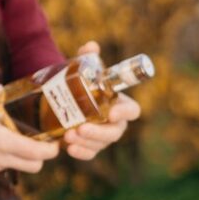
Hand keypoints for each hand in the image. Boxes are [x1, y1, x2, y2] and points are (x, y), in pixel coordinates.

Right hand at [0, 78, 58, 176]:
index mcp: (3, 143)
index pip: (40, 154)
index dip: (53, 148)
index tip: (56, 138)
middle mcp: (1, 160)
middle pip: (35, 166)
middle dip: (42, 155)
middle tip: (39, 138)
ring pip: (18, 167)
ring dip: (23, 156)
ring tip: (16, 137)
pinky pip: (1, 166)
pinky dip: (5, 157)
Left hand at [63, 40, 141, 160]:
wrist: (66, 98)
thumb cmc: (82, 83)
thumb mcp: (82, 69)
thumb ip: (87, 58)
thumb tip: (90, 46)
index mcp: (120, 104)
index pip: (132, 111)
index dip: (125, 113)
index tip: (111, 113)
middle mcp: (115, 122)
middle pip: (115, 132)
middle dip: (99, 132)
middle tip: (81, 128)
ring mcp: (103, 136)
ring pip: (100, 144)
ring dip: (86, 142)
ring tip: (68, 136)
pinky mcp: (90, 146)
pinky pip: (89, 153)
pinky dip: (80, 152)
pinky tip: (69, 148)